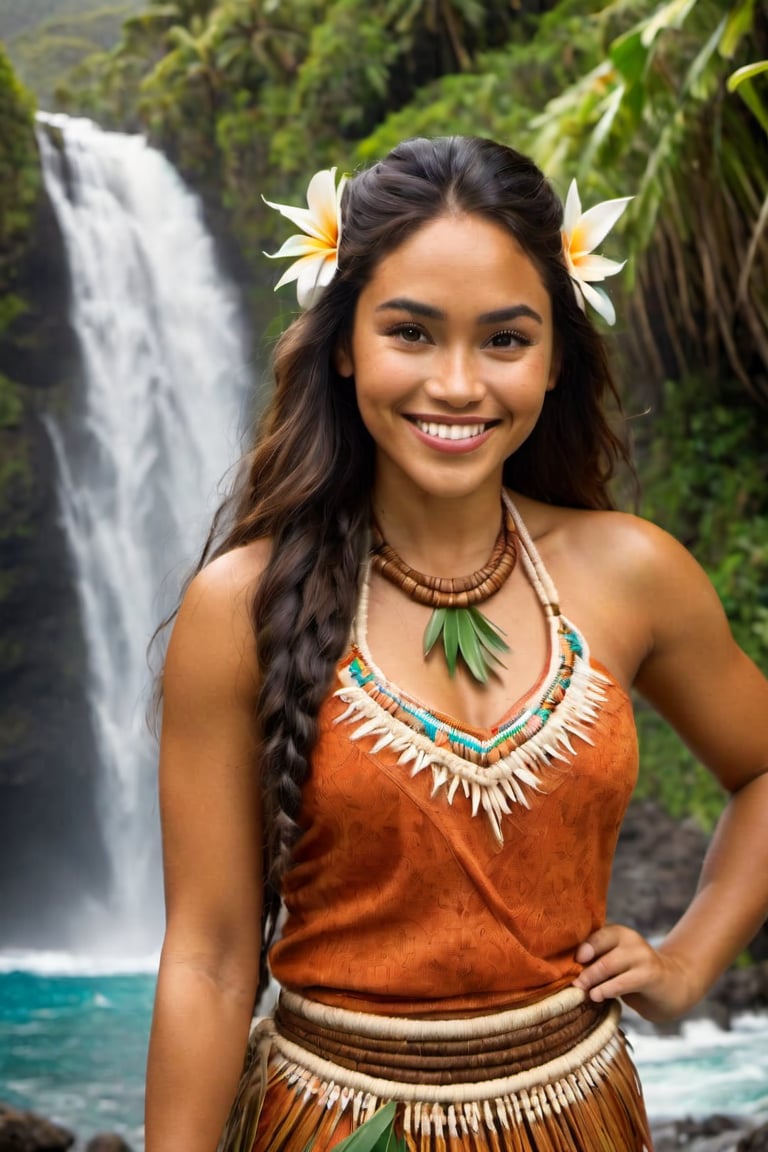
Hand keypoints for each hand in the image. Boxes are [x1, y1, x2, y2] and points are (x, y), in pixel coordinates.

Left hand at [572, 924, 698, 1022]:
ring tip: (580, 990)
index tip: (569, 961)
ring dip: (592, 979)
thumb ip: (597, 961)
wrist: (672, 987)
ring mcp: (641, 955)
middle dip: (583, 967)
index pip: (594, 934)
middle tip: (572, 982)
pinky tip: (596, 996)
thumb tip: (565, 968)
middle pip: (599, 949)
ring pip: (609, 964)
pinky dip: (607, 989)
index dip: (580, 946)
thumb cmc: (632, 976)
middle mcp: (630, 939)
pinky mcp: (650, 974)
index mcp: (618, 933)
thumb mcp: (615, 964)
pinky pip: (623, 981)